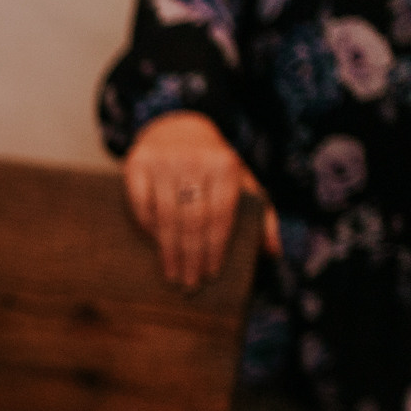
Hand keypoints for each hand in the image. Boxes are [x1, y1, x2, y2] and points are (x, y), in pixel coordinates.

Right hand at [122, 111, 273, 288]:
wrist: (177, 126)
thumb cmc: (213, 164)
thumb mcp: (242, 181)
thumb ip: (261, 214)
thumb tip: (273, 252)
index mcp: (224, 166)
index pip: (220, 216)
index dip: (215, 248)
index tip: (211, 274)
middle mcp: (194, 161)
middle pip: (193, 220)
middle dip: (191, 256)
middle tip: (189, 284)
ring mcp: (163, 161)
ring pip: (166, 216)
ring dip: (169, 250)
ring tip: (172, 274)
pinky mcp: (136, 163)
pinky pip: (141, 205)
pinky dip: (147, 227)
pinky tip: (154, 244)